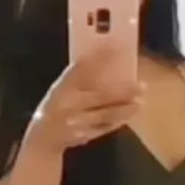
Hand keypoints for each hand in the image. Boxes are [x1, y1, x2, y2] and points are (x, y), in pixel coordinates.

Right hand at [24, 47, 143, 152]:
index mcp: (61, 88)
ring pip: (106, 114)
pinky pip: (106, 127)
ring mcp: (77, 122)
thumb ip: (79, 77)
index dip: (99, 56)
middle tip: (141, 86)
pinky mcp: (85, 135)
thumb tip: (106, 58)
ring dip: (125, 108)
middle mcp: (69, 105)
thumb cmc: (55, 105)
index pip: (81, 69)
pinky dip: (119, 120)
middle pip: (100, 95)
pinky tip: (131, 113)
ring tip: (140, 101)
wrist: (43, 137)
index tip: (116, 47)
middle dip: (123, 91)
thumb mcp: (60, 88)